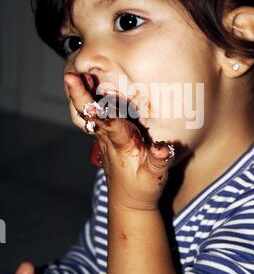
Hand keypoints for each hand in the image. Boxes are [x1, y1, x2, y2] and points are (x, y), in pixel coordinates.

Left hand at [64, 72, 174, 209]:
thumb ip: (159, 161)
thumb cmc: (143, 188)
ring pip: (87, 113)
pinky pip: (92, 114)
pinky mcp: (106, 134)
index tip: (95, 105)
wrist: (128, 200)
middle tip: (71, 77)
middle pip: (90, 116)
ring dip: (79, 94)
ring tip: (75, 73)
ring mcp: (104, 136)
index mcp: (121, 145)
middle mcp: (108, 138)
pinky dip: (86, 98)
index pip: (110, 126)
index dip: (102, 113)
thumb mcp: (155, 178)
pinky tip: (87, 81)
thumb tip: (162, 147)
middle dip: (80, 97)